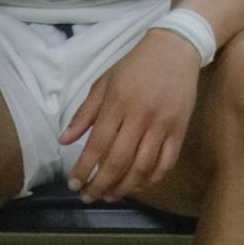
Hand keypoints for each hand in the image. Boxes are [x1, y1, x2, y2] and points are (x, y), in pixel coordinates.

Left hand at [61, 28, 199, 200]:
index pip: (97, 144)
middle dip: (101, 184)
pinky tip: (138, 184)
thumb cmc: (135, 65)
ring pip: (142, 167)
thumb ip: (84, 113)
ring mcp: (162, 124)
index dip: (84, 168)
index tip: (73, 184)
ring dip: (124, 187)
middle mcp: (140, 116)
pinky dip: (152, 179)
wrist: (175, 48)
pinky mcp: (179, 129)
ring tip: (110, 195)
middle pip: (118, 161)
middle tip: (89, 196)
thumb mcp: (104, 82)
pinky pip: (166, 163)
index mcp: (117, 102)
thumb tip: (64, 141)